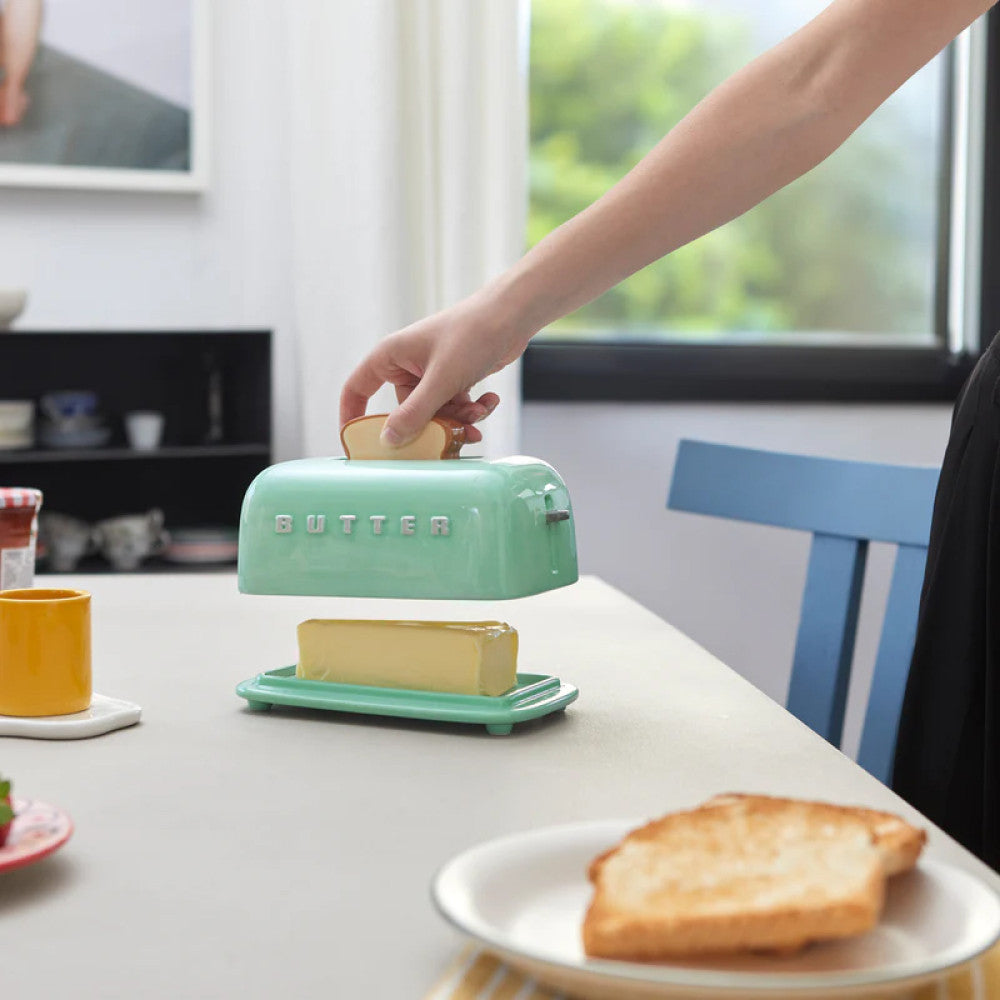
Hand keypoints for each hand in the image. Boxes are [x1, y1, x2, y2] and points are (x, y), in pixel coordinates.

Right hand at [339, 288, 532, 446]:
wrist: (513, 315)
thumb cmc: (472, 334)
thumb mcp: (442, 380)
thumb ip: (414, 413)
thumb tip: (388, 441)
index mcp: (391, 356)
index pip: (357, 389)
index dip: (352, 416)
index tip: (358, 444)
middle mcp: (408, 364)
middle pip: (406, 411)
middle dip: (432, 425)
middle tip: (453, 435)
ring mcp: (432, 371)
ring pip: (435, 412)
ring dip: (458, 419)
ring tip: (479, 414)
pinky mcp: (454, 376)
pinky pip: (454, 404)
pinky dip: (472, 409)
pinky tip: (489, 401)